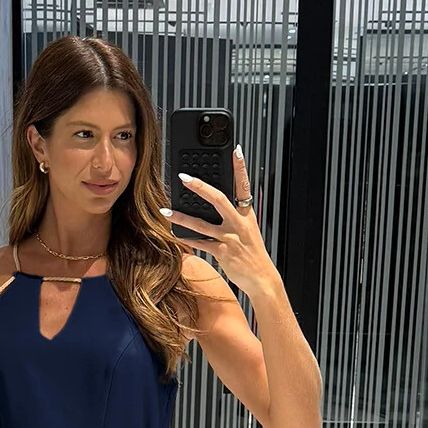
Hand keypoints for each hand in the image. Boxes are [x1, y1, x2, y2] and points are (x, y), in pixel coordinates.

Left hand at [161, 146, 278, 298]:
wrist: (261, 277)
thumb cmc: (253, 253)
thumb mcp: (248, 229)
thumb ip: (234, 216)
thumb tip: (215, 204)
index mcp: (246, 214)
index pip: (244, 185)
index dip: (241, 168)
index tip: (237, 151)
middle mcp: (238, 223)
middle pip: (219, 199)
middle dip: (200, 187)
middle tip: (184, 178)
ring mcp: (229, 237)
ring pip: (202, 224)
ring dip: (182, 217)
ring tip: (166, 211)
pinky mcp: (221, 252)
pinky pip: (200, 243)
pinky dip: (186, 239)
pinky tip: (174, 234)